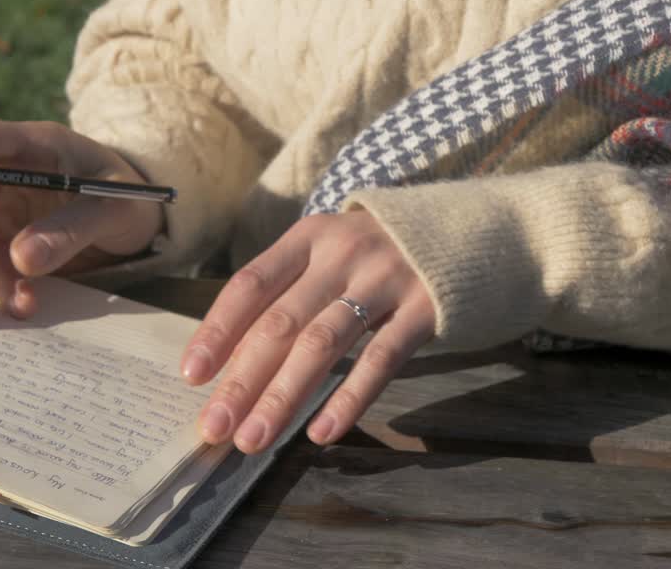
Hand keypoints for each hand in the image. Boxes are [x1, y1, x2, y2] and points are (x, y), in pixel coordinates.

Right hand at [0, 118, 161, 334]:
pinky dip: (1, 293)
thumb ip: (73, 227)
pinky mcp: (7, 248)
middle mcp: (6, 176)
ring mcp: (3, 213)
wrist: (142, 221)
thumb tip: (22, 259)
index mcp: (31, 146)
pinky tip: (22, 308)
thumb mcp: (119, 206)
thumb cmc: (131, 196)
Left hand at [181, 210, 434, 453]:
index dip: (218, 330)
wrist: (478, 231)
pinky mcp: (425, 308)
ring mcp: (386, 280)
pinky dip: (349, 398)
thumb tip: (236, 359)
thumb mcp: (335, 253)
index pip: (251, 284)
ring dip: (282, 396)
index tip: (192, 375)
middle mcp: (342, 254)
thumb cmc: (387, 253)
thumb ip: (293, 292)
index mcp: (310, 237)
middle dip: (242, 379)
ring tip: (255, 438)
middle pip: (280, 322)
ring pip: (322, 345)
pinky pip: (380, 360)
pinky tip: (321, 432)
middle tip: (215, 426)